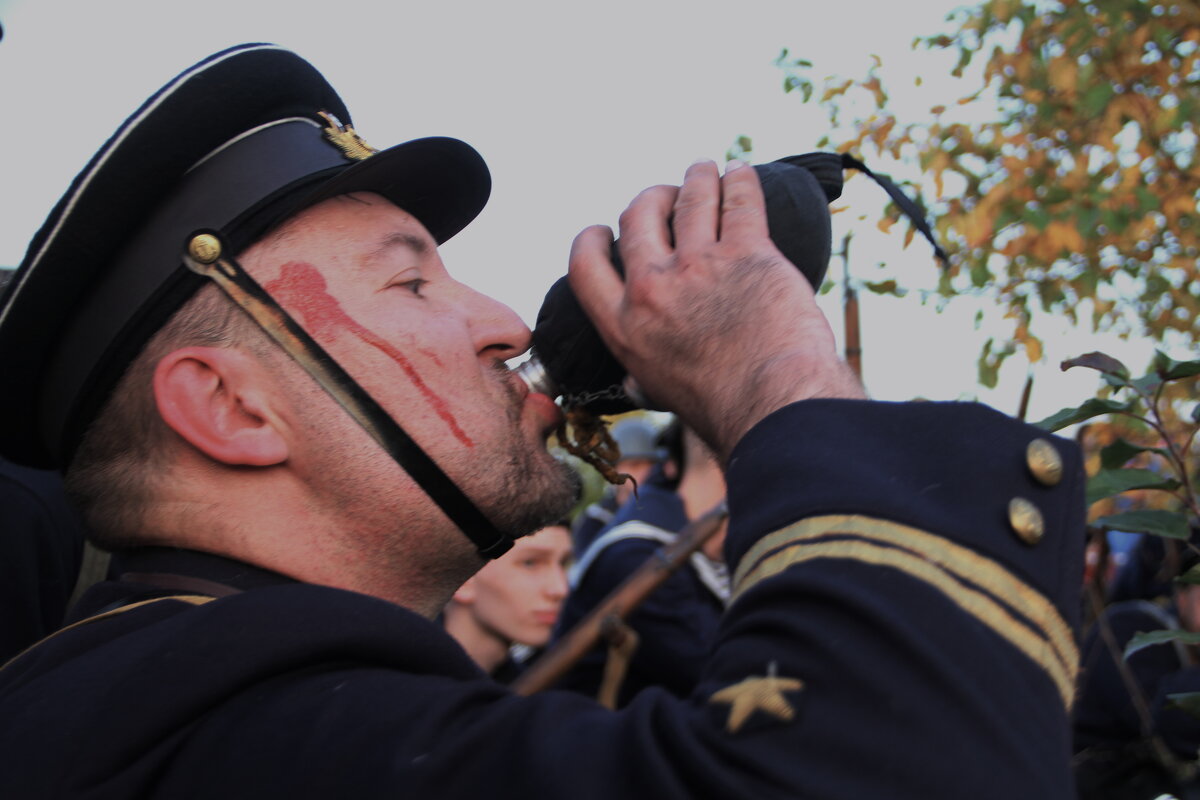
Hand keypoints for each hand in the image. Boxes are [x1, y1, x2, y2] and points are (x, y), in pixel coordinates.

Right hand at [568, 159, 863, 460]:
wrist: (775, 406)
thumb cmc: (723, 412)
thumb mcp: (662, 396)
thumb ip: (642, 378)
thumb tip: (632, 384)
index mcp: (625, 325)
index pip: (586, 264)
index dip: (593, 238)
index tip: (606, 228)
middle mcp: (654, 288)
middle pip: (639, 216)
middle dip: (650, 197)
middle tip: (666, 196)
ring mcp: (700, 265)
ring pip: (690, 198)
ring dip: (697, 177)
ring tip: (704, 169)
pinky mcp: (749, 252)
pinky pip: (740, 202)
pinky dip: (740, 181)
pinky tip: (741, 173)